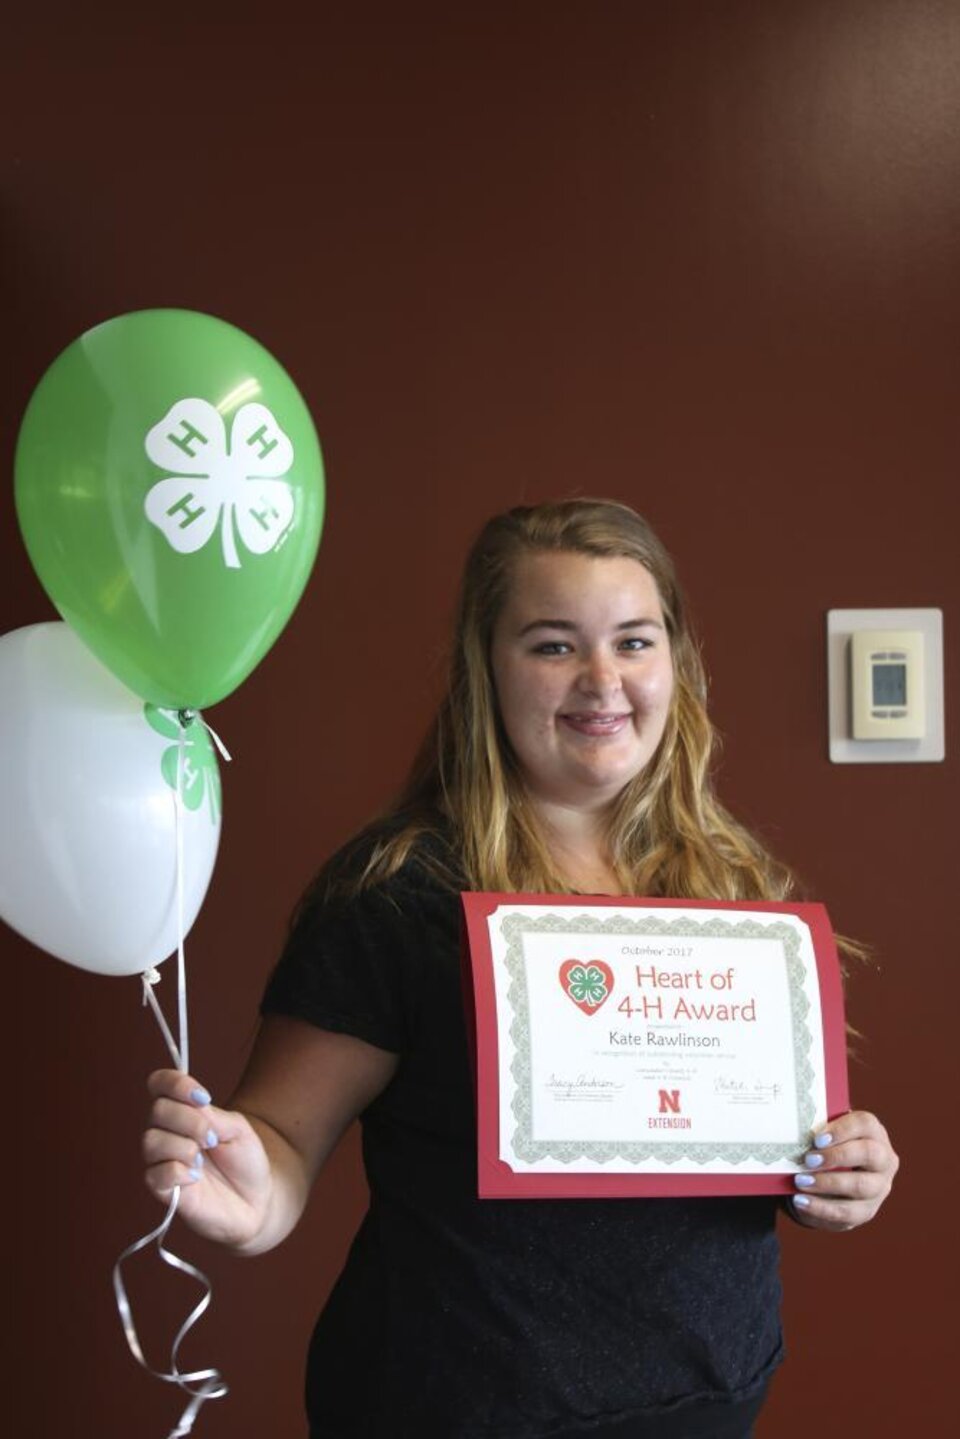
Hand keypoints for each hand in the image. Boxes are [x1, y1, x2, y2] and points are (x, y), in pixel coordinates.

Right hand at [143, 1069, 272, 1249]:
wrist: (257, 1200)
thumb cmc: (245, 1160)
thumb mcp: (237, 1128)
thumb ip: (212, 1116)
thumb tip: (193, 1107)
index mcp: (182, 1110)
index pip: (159, 1083)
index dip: (175, 1084)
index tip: (204, 1097)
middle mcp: (166, 1132)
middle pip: (158, 1110)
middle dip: (190, 1121)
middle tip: (213, 1138)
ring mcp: (162, 1160)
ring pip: (152, 1140)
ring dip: (185, 1147)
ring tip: (203, 1160)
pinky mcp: (162, 1190)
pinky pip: (155, 1174)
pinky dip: (178, 1172)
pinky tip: (195, 1178)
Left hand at [790, 1110, 898, 1231]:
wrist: (834, 1185)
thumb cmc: (828, 1150)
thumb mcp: (827, 1138)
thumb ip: (818, 1131)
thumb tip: (795, 1128)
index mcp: (874, 1133)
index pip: (865, 1124)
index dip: (842, 1130)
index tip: (817, 1139)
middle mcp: (884, 1159)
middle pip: (869, 1153)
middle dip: (837, 1156)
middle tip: (808, 1159)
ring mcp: (880, 1187)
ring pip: (861, 1186)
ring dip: (827, 1183)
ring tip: (800, 1181)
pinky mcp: (868, 1210)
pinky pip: (847, 1211)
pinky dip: (821, 1207)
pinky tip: (801, 1201)